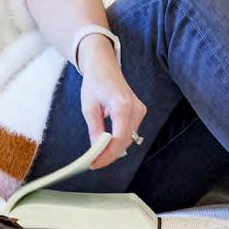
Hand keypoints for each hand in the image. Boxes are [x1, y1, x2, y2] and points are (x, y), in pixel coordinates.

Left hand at [78, 50, 147, 169]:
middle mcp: (135, 109)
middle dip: (109, 154)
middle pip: (125, 141)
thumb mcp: (89, 107)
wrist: (103, 65)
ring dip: (114, 148)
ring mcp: (140, 110)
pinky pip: (130, 132)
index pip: (119, 139)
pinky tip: (106, 144)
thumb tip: (96, 151)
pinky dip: (119, 140)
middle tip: (93, 162)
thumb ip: (95, 130)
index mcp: (123, 105)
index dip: (107, 155)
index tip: (95, 163)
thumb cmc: (95, 82)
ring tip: (97, 154)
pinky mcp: (139, 112)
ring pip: (128, 139)